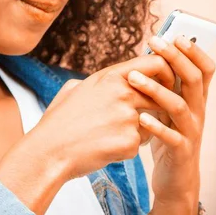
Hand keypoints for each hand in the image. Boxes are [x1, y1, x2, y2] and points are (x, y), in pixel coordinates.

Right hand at [32, 54, 175, 180]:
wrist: (48, 151)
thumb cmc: (59, 121)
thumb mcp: (75, 88)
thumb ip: (101, 81)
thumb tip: (113, 79)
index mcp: (111, 76)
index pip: (156, 63)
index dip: (166, 72)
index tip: (165, 82)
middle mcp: (123, 93)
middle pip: (159, 95)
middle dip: (155, 107)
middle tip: (138, 117)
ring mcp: (128, 118)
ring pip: (150, 122)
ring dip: (137, 129)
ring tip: (108, 135)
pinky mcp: (130, 142)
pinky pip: (139, 144)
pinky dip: (126, 148)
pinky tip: (104, 148)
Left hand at [127, 35, 215, 202]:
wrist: (176, 179)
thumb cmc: (169, 136)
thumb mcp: (169, 108)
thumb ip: (166, 86)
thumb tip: (151, 55)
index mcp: (196, 98)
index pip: (205, 69)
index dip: (194, 51)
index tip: (176, 35)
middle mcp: (198, 112)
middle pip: (193, 79)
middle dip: (175, 58)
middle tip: (154, 43)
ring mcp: (191, 132)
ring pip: (180, 106)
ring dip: (156, 89)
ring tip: (133, 77)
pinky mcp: (181, 151)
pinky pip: (171, 137)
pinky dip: (156, 126)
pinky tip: (140, 117)